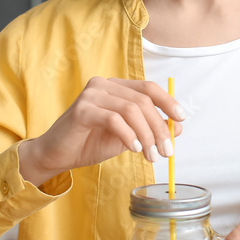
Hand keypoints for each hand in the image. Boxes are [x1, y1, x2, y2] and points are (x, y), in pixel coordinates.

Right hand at [19, 77, 184, 185]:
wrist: (57, 155)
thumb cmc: (90, 143)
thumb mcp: (128, 137)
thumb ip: (150, 129)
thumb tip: (179, 128)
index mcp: (116, 87)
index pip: (148, 88)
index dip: (167, 101)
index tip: (181, 118)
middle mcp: (104, 84)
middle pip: (143, 100)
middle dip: (159, 127)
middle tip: (167, 151)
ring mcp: (91, 94)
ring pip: (131, 110)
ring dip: (146, 135)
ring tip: (151, 156)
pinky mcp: (82, 109)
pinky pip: (114, 119)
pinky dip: (128, 135)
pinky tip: (134, 149)